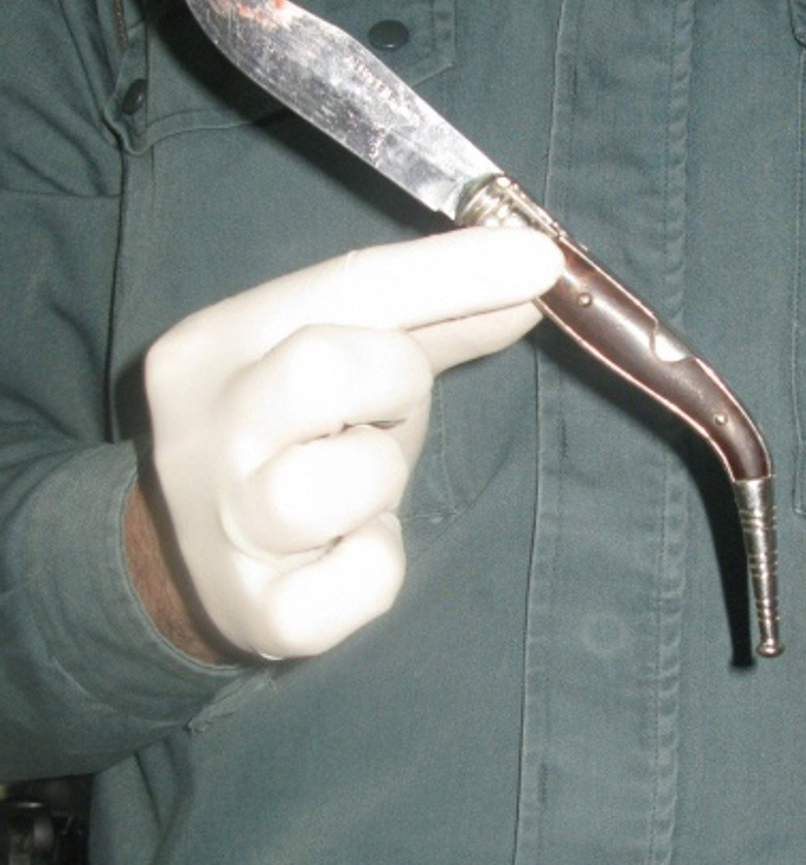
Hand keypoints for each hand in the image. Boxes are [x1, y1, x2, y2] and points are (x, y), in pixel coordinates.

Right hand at [138, 227, 562, 660]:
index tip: (541, 261)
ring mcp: (221, 525)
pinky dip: (378, 566)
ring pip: (326, 487)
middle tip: (388, 404)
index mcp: (219, 340)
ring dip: (376, 479)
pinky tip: (354, 547)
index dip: (455, 271)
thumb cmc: (298, 434)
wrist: (197, 557)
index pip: (346, 284)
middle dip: (391, 380)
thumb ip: (439, 316)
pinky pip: (361, 583)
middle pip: (321, 370)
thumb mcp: (353, 358)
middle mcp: (203, 427)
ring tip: (358, 483)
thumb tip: (535, 279)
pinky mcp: (257, 612)